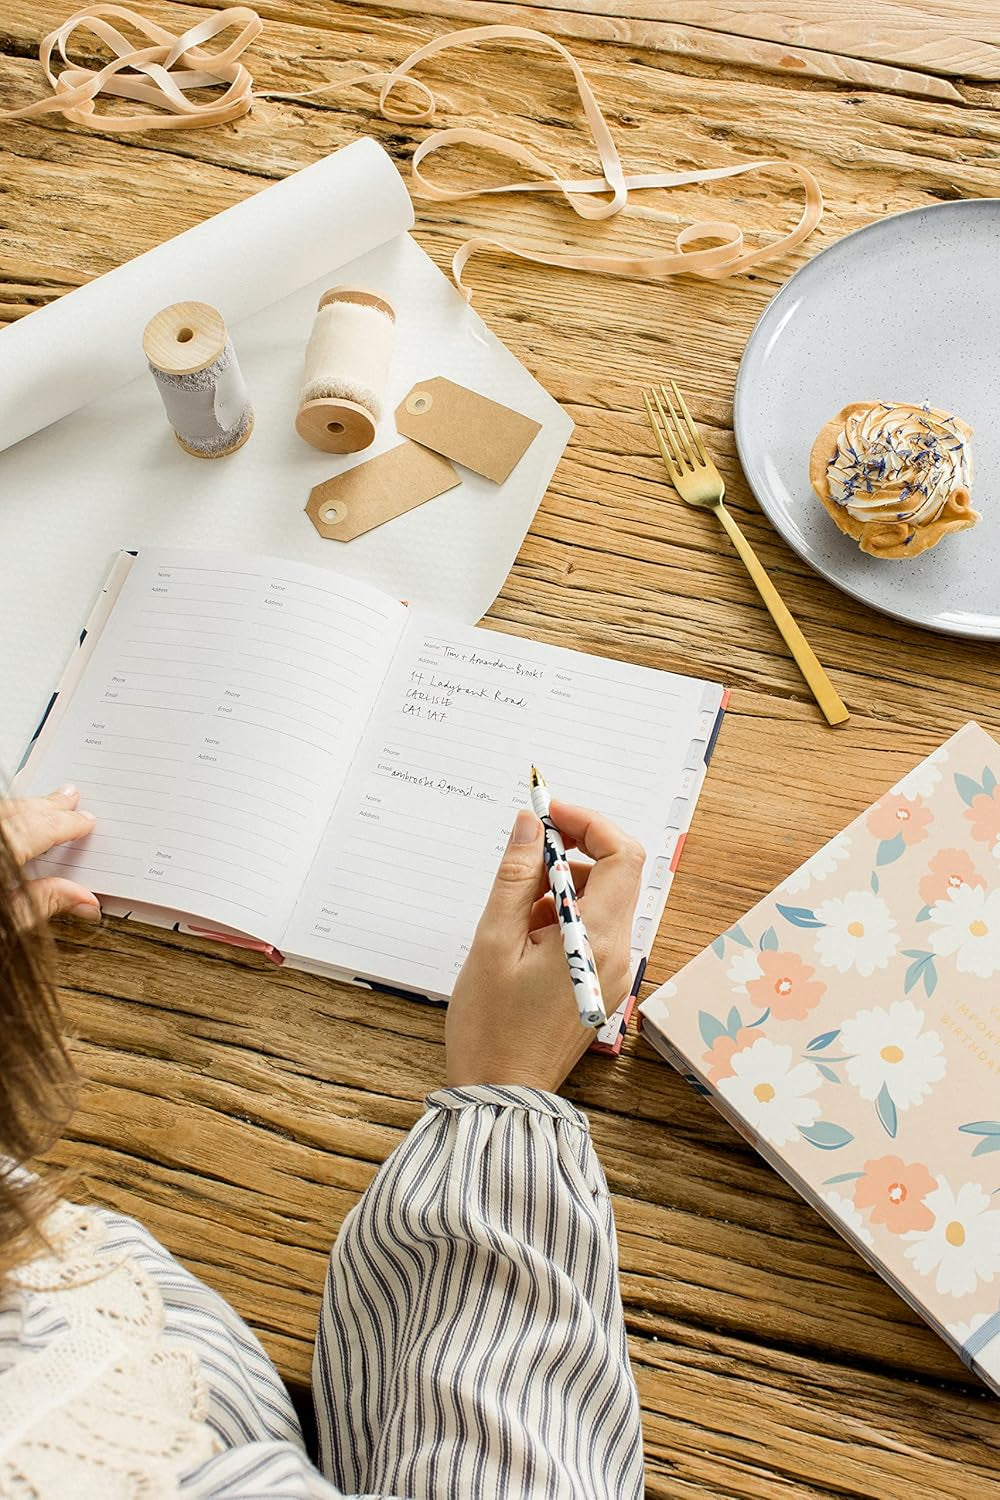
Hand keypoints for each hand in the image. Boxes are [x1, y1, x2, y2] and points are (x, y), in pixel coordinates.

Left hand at [0, 786, 100, 927]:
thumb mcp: (7, 925)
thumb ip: (43, 905)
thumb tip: (84, 900)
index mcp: (3, 851)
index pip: (39, 828)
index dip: (67, 824)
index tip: (86, 821)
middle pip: (17, 811)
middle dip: (46, 805)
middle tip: (70, 799)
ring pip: (2, 808)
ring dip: (24, 806)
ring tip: (42, 804)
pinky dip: (7, 814)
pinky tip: (13, 819)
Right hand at [446, 800, 643, 1092]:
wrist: (503, 1093)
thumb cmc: (491, 1028)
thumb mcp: (493, 942)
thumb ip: (515, 877)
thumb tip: (530, 825)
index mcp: (598, 941)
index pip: (623, 855)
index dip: (589, 822)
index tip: (549, 812)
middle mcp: (619, 953)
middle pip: (615, 874)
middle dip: (569, 854)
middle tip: (522, 861)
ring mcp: (615, 970)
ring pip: (600, 900)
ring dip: (560, 888)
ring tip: (513, 915)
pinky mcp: (603, 982)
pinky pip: (592, 929)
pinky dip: (560, 917)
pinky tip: (521, 940)